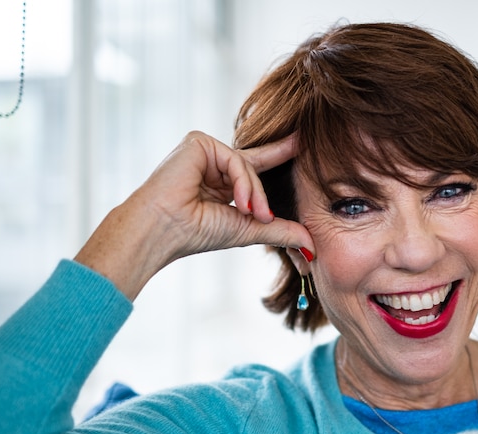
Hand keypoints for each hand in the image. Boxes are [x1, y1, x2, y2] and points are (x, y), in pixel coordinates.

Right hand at [75, 131, 312, 299]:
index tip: (304, 142)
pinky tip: (239, 203)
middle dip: (271, 176)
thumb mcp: (250, 230)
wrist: (164, 230)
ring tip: (250, 215)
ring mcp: (206, 151)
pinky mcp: (198, 142)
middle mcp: (214, 164)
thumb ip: (281, 231)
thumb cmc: (197, 233)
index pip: (259, 166)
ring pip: (249, 165)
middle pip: (256, 163)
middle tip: (281, 186)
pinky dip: (242, 182)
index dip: (281, 154)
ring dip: (255, 194)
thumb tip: (313, 246)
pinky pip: (236, 159)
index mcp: (222, 182)